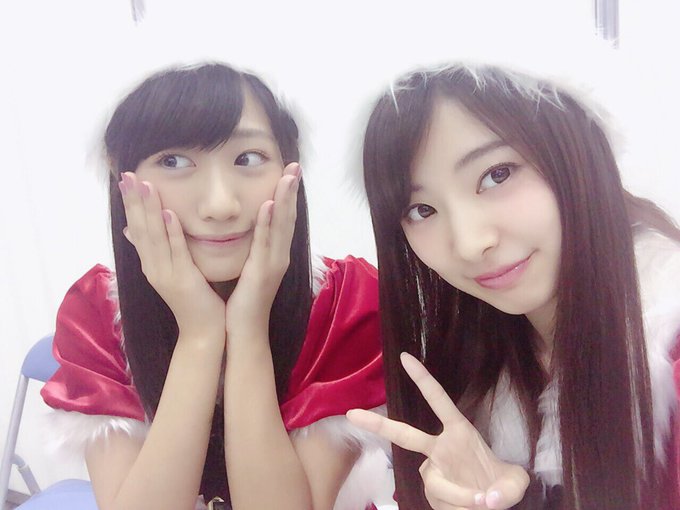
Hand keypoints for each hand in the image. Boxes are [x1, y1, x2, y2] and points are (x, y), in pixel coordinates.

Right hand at [120, 172, 225, 338]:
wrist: (203, 332)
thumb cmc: (194, 301)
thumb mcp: (172, 272)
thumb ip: (157, 251)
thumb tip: (132, 231)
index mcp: (152, 264)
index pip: (138, 228)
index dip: (132, 204)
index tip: (126, 179)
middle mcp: (153, 267)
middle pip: (141, 228)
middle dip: (134, 201)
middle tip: (127, 175)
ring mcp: (166, 274)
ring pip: (155, 237)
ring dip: (150, 209)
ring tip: (144, 185)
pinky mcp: (183, 280)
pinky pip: (177, 252)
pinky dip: (172, 232)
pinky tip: (170, 213)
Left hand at [224, 162, 300, 337]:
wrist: (245, 330)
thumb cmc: (244, 300)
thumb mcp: (250, 268)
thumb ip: (253, 249)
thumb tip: (250, 229)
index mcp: (275, 254)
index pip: (284, 219)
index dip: (288, 195)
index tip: (290, 172)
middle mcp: (280, 256)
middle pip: (288, 217)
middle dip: (292, 190)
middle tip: (296, 165)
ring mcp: (274, 264)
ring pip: (281, 226)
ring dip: (285, 200)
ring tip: (288, 176)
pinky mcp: (263, 272)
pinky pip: (265, 244)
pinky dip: (267, 223)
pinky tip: (269, 205)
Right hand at [347, 353, 528, 509]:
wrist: (492, 503)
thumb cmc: (503, 485)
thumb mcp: (515, 483)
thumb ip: (508, 488)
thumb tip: (487, 500)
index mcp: (459, 432)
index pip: (439, 401)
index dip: (423, 379)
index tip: (404, 356)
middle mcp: (439, 449)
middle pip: (404, 434)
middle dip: (377, 423)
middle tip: (351, 414)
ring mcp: (431, 471)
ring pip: (437, 485)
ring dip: (460, 498)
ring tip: (481, 503)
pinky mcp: (430, 492)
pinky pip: (440, 502)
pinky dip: (458, 509)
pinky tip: (468, 509)